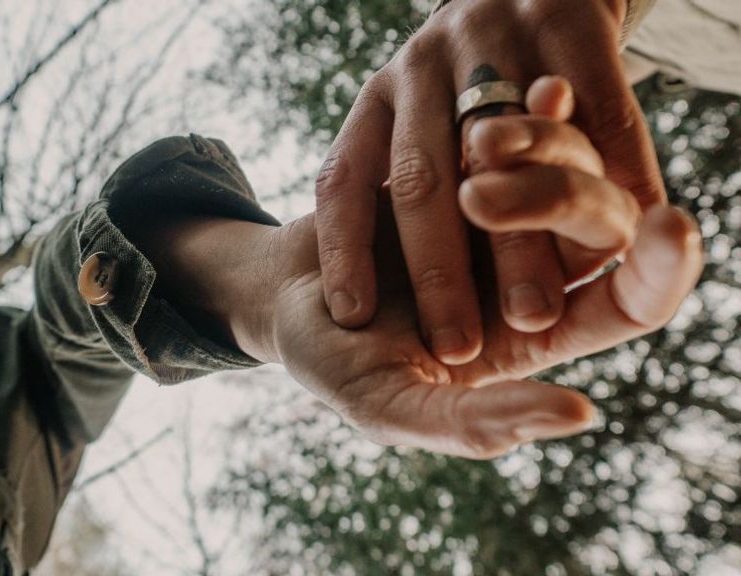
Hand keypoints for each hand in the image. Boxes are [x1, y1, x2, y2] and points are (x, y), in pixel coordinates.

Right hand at [269, 84, 700, 457]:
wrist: (280, 292)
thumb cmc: (334, 362)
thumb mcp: (388, 407)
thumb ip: (471, 425)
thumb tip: (579, 413)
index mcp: (537, 332)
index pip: (632, 303)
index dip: (661, 270)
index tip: (672, 227)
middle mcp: (534, 266)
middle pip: (601, 219)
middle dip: (569, 193)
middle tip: (491, 190)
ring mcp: (499, 210)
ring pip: (563, 162)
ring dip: (551, 143)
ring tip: (507, 128)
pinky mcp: (462, 161)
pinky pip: (511, 130)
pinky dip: (531, 112)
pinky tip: (543, 91)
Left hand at [315, 0, 663, 365]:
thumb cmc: (467, 82)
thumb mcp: (412, 118)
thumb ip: (398, 188)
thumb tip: (357, 295)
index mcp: (378, 100)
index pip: (342, 179)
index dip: (342, 248)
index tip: (350, 315)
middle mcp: (423, 67)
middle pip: (420, 180)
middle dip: (437, 272)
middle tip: (454, 346)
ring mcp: (492, 39)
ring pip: (503, 151)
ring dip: (518, 241)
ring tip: (531, 314)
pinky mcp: (566, 15)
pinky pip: (597, 103)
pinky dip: (615, 171)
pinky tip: (633, 233)